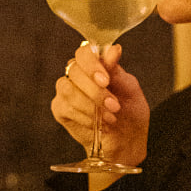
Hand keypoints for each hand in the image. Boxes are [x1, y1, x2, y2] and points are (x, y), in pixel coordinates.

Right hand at [52, 43, 149, 170]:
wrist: (126, 141)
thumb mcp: (130, 90)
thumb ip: (117, 70)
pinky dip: (84, 116)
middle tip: (114, 106)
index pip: (84, 53)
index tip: (106, 81)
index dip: (92, 65)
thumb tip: (114, 49)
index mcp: (95, 65)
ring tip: (109, 117)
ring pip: (67, 89)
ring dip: (90, 105)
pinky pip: (65, 107)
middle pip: (74, 70)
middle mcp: (78, 74)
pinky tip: (97, 124)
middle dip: (96, 91)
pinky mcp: (60, 109)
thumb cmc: (130, 112)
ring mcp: (66, 91)